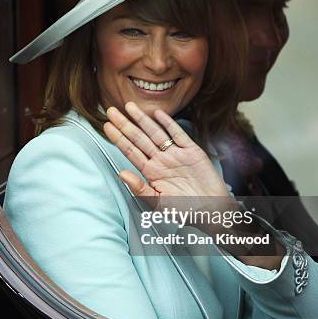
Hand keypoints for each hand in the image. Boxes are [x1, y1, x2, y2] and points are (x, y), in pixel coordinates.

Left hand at [104, 102, 283, 269]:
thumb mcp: (158, 203)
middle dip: (125, 124)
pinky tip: (158, 114)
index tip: (106, 126)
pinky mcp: (192, 151)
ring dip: (143, 120)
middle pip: (139, 139)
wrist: (211, 211)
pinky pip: (178, 134)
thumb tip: (120, 174)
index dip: (119, 139)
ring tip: (129, 107)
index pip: (131, 152)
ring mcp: (176, 154)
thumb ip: (139, 188)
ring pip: (156, 133)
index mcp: (151, 173)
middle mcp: (161, 161)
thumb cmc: (184, 210)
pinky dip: (169, 124)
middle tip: (111, 110)